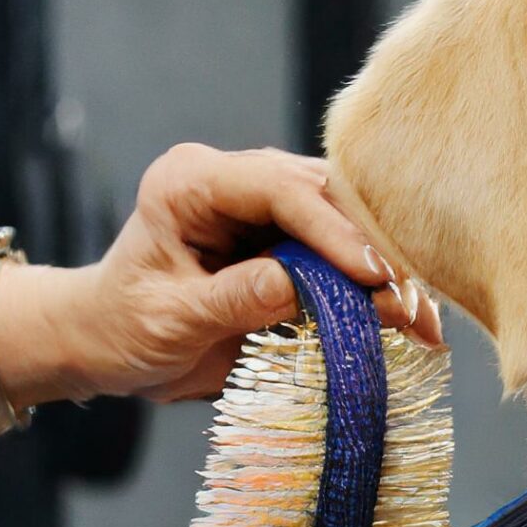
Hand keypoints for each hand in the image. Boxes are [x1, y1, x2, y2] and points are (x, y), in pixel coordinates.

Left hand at [0, 144, 446, 404]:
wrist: (105, 345)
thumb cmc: (121, 328)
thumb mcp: (172, 320)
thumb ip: (237, 298)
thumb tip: (308, 287)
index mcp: (191, 182)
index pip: (277, 187)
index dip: (332, 229)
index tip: (373, 276)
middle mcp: (233, 181)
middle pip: (324, 197)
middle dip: (372, 250)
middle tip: (414, 302)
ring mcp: (262, 208)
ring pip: (344, 222)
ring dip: (385, 270)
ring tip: (422, 318)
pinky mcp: (285, 239)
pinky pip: (340, 253)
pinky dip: (374, 288)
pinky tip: (409, 318)